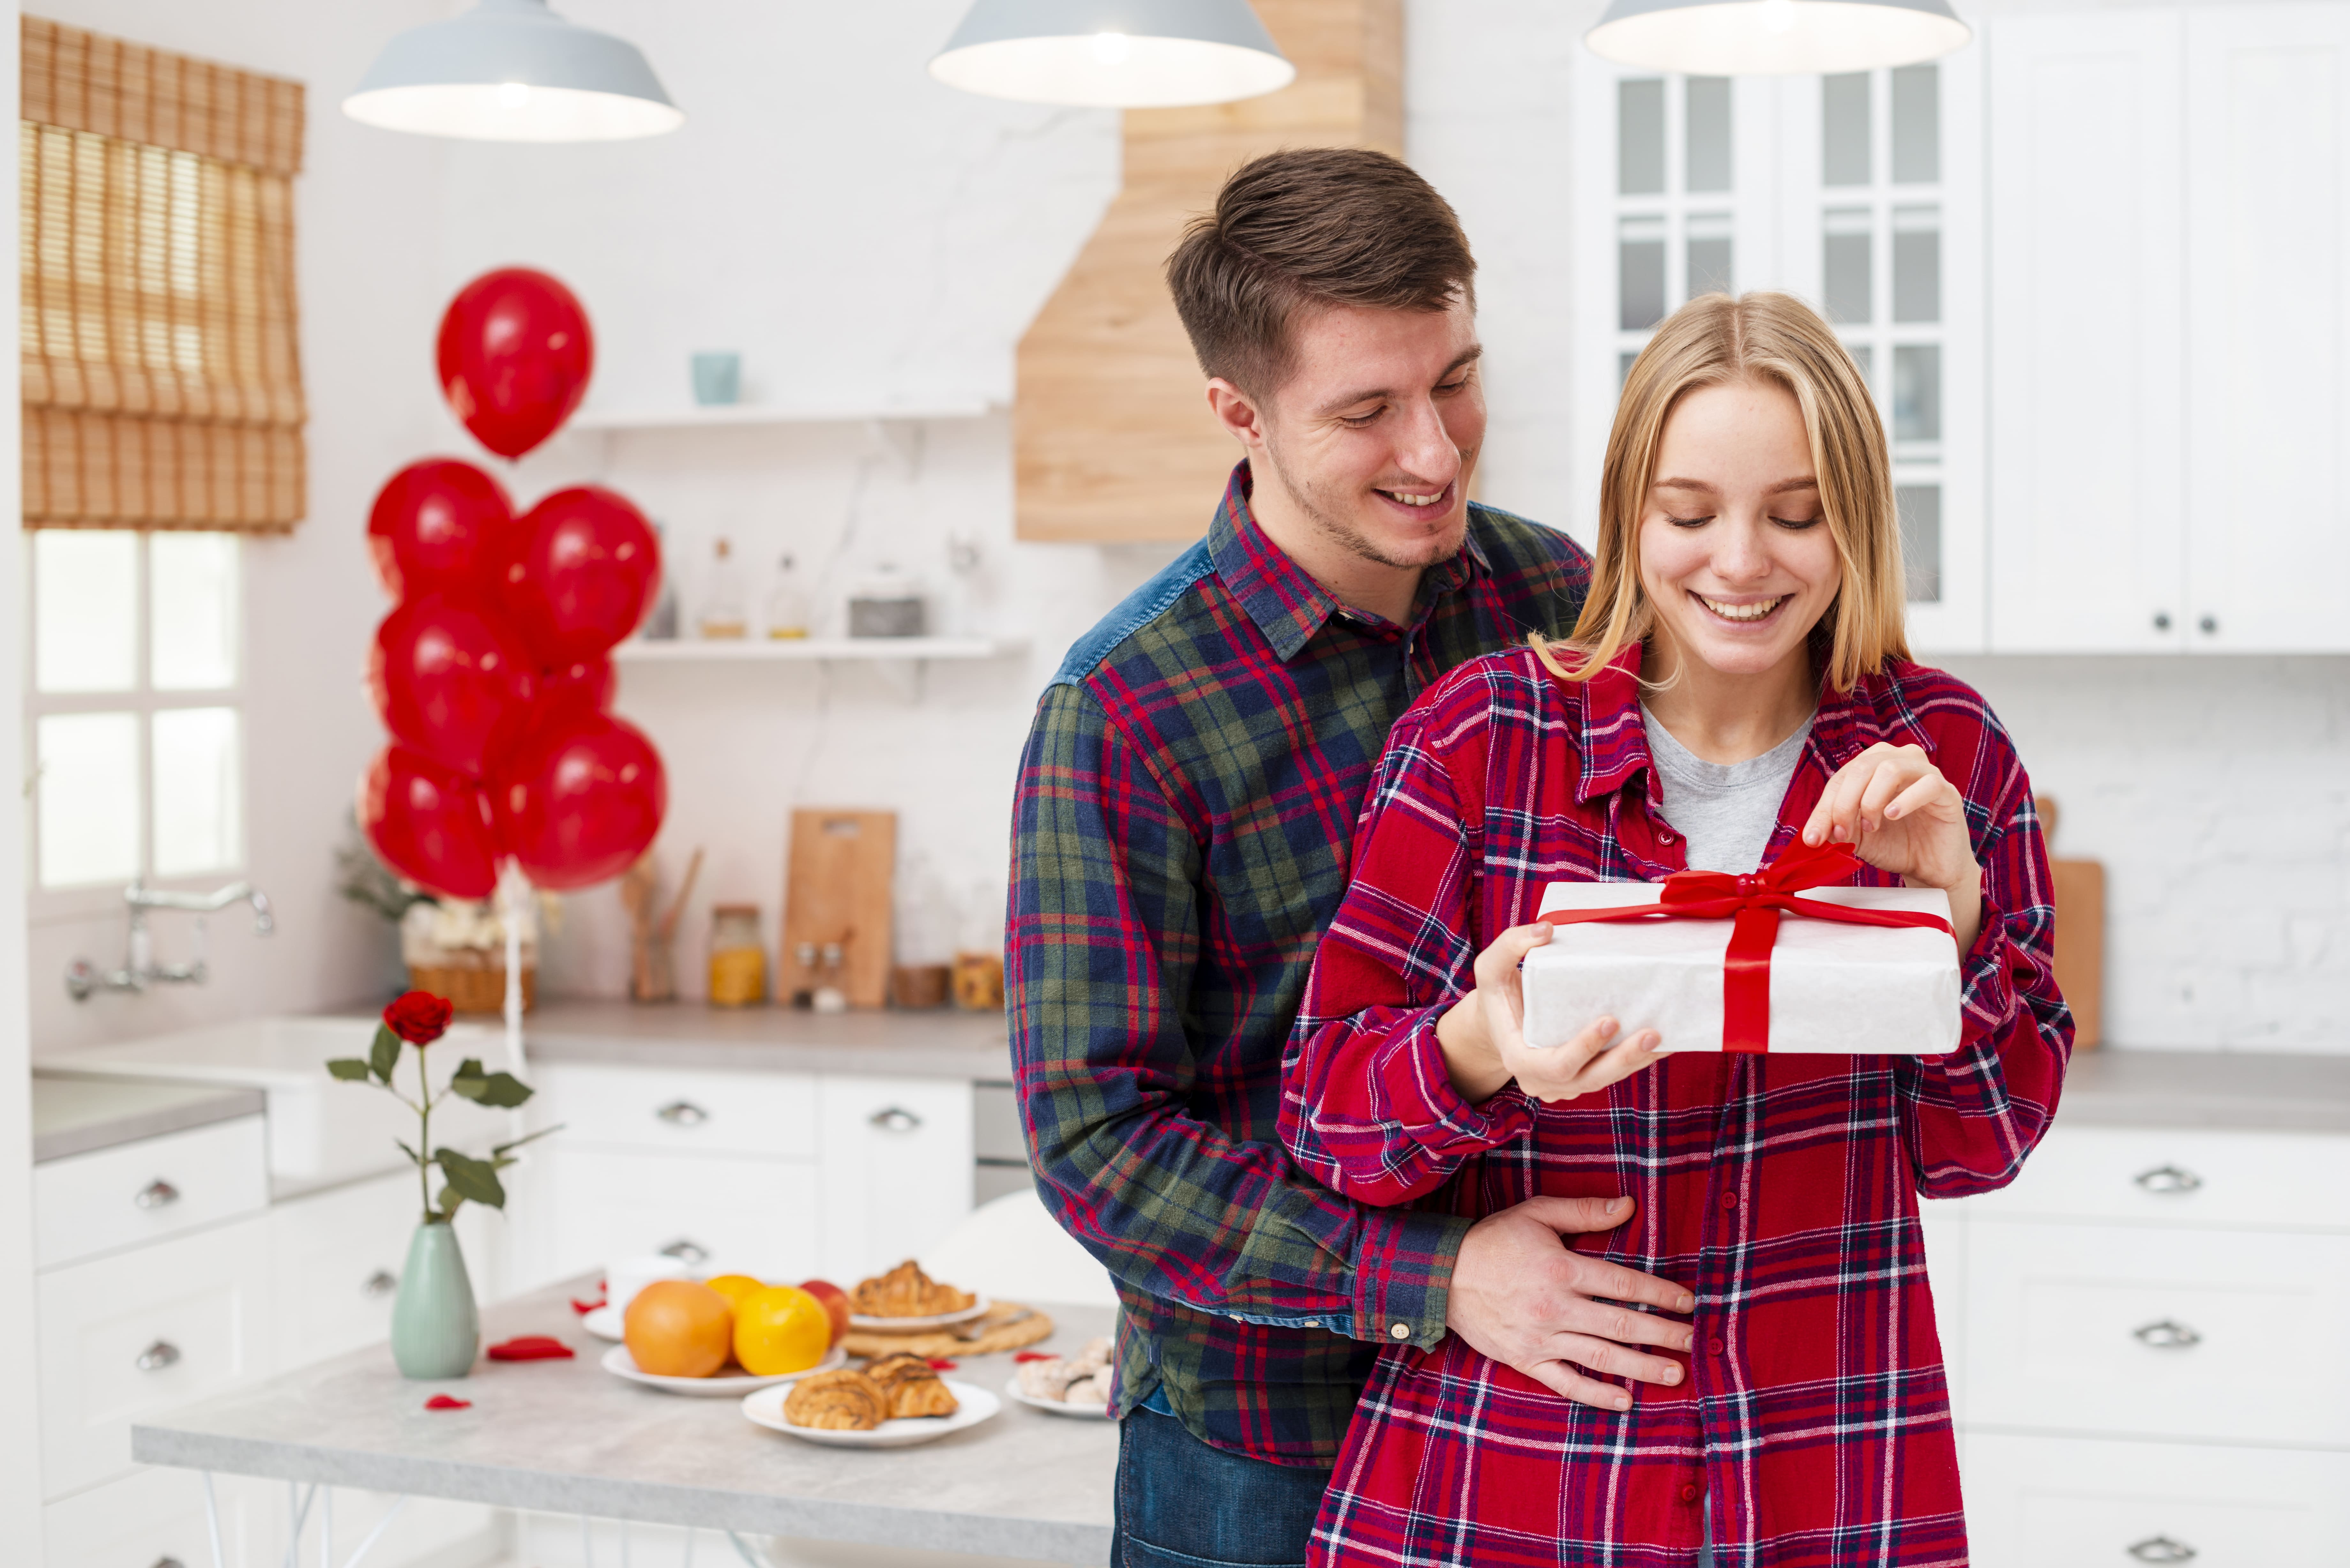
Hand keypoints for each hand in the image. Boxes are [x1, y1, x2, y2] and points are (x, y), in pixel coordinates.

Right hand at [1435, 922, 1664, 1101]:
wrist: (1499, 1022)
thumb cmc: (1498, 994)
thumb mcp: (1491, 967)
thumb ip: (1511, 944)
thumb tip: (1547, 929)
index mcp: (1519, 1059)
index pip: (1554, 1065)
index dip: (1583, 1049)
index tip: (1609, 1020)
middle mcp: (1542, 1081)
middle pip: (1589, 1079)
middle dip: (1622, 1059)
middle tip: (1651, 1033)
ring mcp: (1563, 1085)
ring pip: (1605, 1080)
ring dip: (1636, 1062)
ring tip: (1664, 1038)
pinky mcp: (1580, 1079)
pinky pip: (1610, 1075)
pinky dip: (1636, 1061)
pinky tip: (1663, 1044)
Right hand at [1444, 1194, 1695, 1410]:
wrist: (1444, 1275)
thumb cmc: (1494, 1240)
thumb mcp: (1537, 1213)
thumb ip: (1585, 1212)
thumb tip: (1629, 1205)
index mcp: (1562, 1269)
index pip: (1625, 1285)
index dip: (1661, 1294)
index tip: (1688, 1302)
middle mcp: (1556, 1307)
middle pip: (1622, 1325)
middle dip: (1663, 1334)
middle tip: (1693, 1341)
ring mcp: (1541, 1338)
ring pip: (1602, 1357)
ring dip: (1642, 1367)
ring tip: (1675, 1374)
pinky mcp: (1526, 1360)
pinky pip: (1567, 1383)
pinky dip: (1597, 1395)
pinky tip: (1625, 1400)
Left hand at [1800, 742, 1983, 951]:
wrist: (1930, 868)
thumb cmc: (1894, 845)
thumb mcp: (1855, 836)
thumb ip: (1834, 827)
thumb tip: (1810, 833)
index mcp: (1873, 766)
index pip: (1841, 778)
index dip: (1824, 807)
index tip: (1813, 838)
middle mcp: (1899, 761)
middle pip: (1861, 767)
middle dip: (1844, 803)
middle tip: (1841, 834)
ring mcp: (1925, 773)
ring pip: (1890, 768)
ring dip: (1871, 801)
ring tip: (1870, 827)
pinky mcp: (1947, 791)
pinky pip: (1927, 784)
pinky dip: (1905, 800)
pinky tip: (1892, 816)